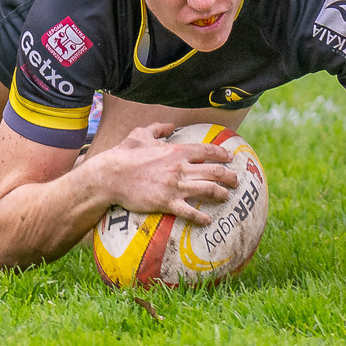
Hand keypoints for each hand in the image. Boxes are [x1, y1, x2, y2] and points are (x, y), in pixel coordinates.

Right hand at [94, 124, 236, 223]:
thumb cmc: (124, 154)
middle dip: (229, 176)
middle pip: (214, 171)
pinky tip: (207, 220)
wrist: (110, 176)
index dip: (222, 154)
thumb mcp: (140, 134)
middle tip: (235, 180)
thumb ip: (158, 128)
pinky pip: (190, 212)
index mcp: (175, 151)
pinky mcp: (167, 202)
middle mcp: (180, 168)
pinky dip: (202, 217)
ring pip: (208, 190)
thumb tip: (170, 125)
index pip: (206, 151)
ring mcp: (175, 186)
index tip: (230, 157)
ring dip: (221, 194)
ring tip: (226, 196)